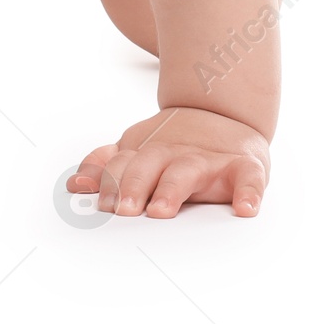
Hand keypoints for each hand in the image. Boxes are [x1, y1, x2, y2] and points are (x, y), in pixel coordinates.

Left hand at [67, 107, 269, 217]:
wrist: (225, 114)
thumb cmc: (176, 146)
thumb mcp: (138, 151)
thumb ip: (107, 166)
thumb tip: (75, 185)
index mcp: (149, 152)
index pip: (123, 165)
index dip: (110, 182)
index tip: (100, 204)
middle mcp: (175, 153)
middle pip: (150, 165)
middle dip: (134, 185)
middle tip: (124, 210)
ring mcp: (209, 159)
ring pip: (188, 171)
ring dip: (172, 189)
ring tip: (162, 209)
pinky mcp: (244, 166)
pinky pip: (248, 179)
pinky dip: (248, 192)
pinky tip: (245, 208)